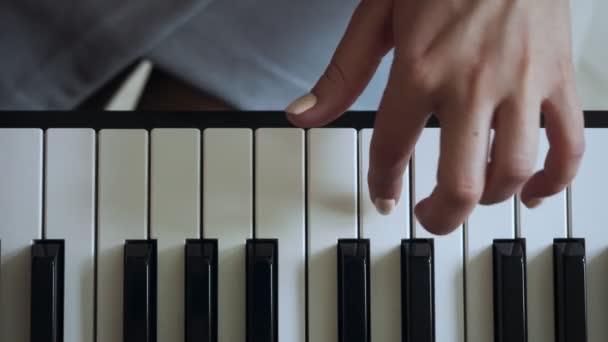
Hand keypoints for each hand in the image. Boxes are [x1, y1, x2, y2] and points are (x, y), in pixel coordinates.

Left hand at [285, 0, 584, 234]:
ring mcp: (521, 84)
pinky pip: (569, 144)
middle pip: (460, 184)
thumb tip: (302, 115)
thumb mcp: (376, 13)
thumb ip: (342, 73)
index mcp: (419, 69)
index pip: (391, 149)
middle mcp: (471, 84)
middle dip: (439, 216)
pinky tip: (533, 190)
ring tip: (471, 198)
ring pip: (513, 171)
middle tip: (427, 215)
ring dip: (490, 200)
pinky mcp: (557, 78)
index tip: (383, 195)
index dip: (381, 182)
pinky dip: (555, 179)